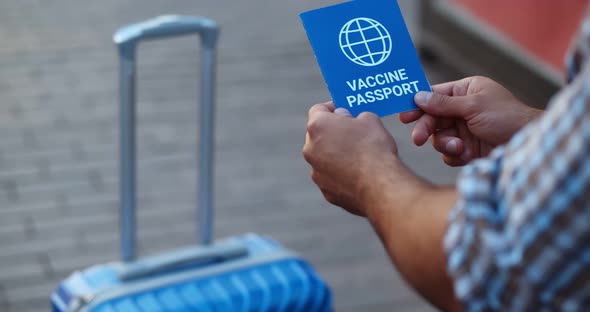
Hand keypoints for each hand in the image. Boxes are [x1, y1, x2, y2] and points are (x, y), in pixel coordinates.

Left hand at [303, 102, 397, 215]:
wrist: (379, 185)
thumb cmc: (373, 148)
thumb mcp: (370, 120)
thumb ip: (354, 116)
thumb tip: (349, 120)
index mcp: (317, 126)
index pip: (318, 110)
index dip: (332, 108)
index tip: (343, 110)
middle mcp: (310, 149)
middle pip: (318, 135)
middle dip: (332, 132)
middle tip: (351, 131)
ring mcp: (316, 171)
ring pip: (323, 158)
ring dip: (335, 154)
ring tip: (357, 155)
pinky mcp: (325, 190)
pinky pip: (331, 177)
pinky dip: (340, 174)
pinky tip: (358, 174)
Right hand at [400, 76, 541, 165]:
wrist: (526, 145)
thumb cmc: (507, 117)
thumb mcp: (473, 106)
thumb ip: (443, 103)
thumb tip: (418, 96)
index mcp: (466, 92)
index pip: (435, 96)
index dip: (419, 104)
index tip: (405, 114)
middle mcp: (463, 110)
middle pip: (432, 118)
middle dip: (426, 128)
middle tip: (417, 138)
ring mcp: (464, 130)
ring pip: (438, 138)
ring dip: (445, 143)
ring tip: (458, 147)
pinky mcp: (466, 149)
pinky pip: (448, 153)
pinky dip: (454, 155)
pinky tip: (466, 154)